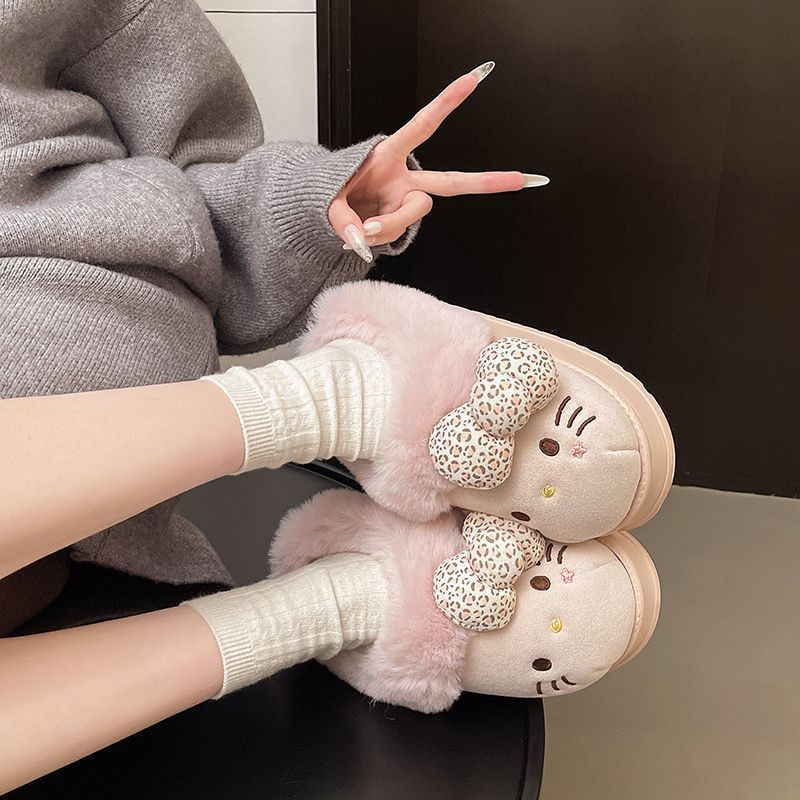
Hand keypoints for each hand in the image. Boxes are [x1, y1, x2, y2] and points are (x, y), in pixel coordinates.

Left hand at [328, 61, 548, 262]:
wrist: (329, 212)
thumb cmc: (332, 193)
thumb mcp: (328, 201)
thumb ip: (342, 219)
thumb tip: (361, 236)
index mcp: (388, 155)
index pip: (422, 126)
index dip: (446, 103)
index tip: (474, 79)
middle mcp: (404, 177)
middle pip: (450, 181)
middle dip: (486, 181)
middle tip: (522, 179)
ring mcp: (406, 200)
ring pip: (416, 213)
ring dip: (392, 224)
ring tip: (364, 229)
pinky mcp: (403, 219)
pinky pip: (400, 232)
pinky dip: (383, 237)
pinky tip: (366, 234)